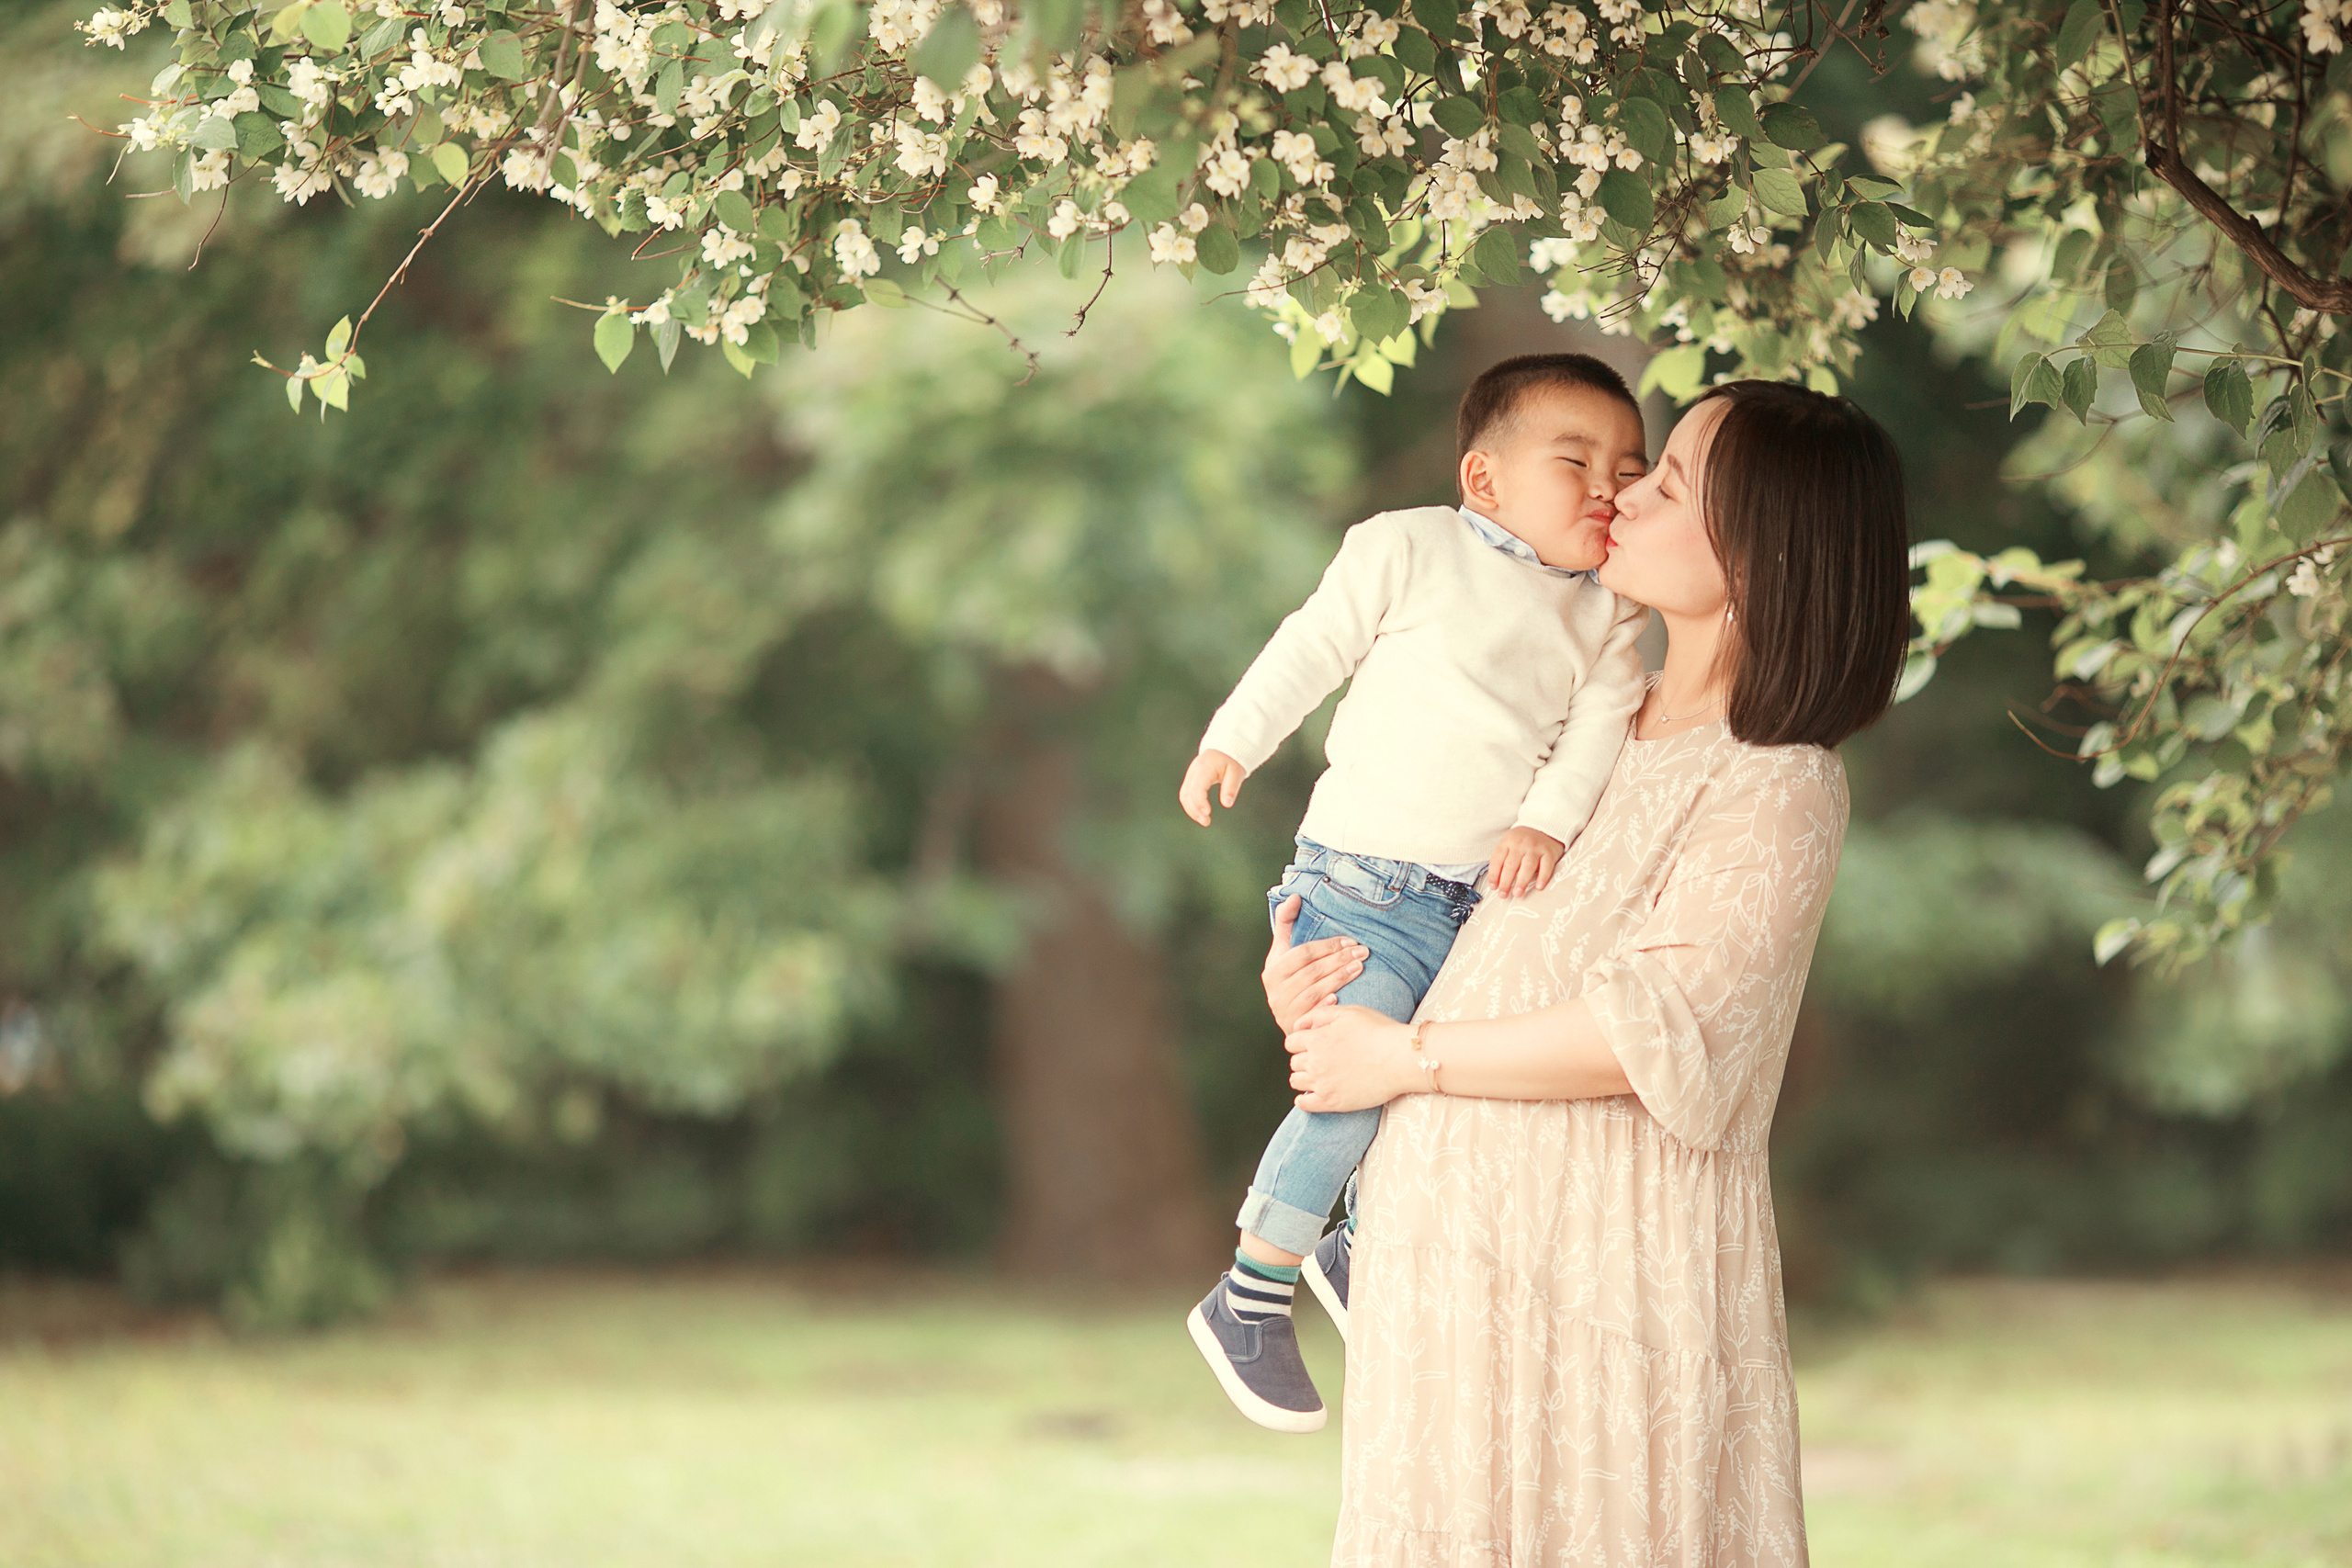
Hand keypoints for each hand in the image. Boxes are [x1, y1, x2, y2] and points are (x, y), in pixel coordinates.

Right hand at [1179, 749, 1245, 825]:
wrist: (1224, 749)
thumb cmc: (1231, 760)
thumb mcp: (1236, 772)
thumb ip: (1231, 788)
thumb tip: (1227, 804)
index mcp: (1204, 768)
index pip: (1197, 787)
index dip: (1200, 801)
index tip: (1208, 813)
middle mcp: (1193, 771)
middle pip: (1187, 793)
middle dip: (1194, 810)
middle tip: (1206, 822)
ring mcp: (1190, 775)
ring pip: (1184, 795)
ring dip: (1192, 810)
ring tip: (1204, 821)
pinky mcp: (1190, 780)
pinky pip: (1186, 794)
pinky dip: (1191, 806)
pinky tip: (1200, 814)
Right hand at [1261, 894, 1365, 1032]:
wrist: (1290, 1018)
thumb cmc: (1290, 979)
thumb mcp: (1283, 952)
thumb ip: (1286, 923)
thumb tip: (1294, 896)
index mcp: (1273, 970)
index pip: (1302, 953)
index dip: (1327, 946)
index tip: (1349, 941)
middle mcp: (1276, 991)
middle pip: (1312, 971)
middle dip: (1339, 959)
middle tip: (1363, 952)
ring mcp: (1286, 1011)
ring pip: (1316, 990)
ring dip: (1340, 977)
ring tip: (1360, 966)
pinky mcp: (1298, 1026)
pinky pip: (1315, 1015)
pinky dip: (1327, 1006)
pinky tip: (1342, 999)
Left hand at [1285, 1003, 1416, 1112]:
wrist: (1401, 1058)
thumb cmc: (1379, 1031)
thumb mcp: (1349, 1012)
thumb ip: (1321, 1015)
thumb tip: (1302, 1024)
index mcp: (1316, 1039)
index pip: (1291, 1042)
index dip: (1301, 1042)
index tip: (1311, 1044)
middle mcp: (1314, 1061)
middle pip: (1294, 1062)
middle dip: (1304, 1059)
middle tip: (1320, 1059)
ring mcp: (1322, 1083)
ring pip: (1296, 1081)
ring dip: (1304, 1077)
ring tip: (1318, 1076)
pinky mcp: (1332, 1102)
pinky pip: (1304, 1104)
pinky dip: (1303, 1100)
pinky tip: (1311, 1096)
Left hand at [1485, 826, 1563, 898]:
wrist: (1545, 827)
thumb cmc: (1522, 841)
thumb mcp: (1509, 844)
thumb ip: (1502, 859)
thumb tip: (1495, 883)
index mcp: (1507, 841)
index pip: (1497, 859)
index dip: (1494, 875)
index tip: (1493, 888)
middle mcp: (1521, 844)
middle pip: (1511, 865)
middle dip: (1505, 882)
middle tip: (1503, 895)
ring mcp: (1536, 847)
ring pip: (1527, 866)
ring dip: (1521, 881)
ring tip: (1517, 894)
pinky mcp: (1549, 852)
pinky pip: (1546, 866)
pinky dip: (1543, 877)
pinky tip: (1538, 887)